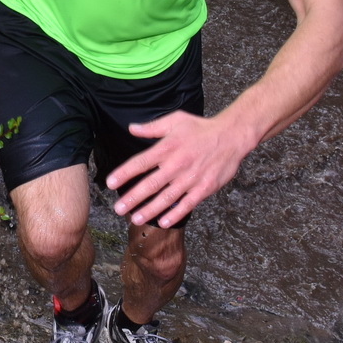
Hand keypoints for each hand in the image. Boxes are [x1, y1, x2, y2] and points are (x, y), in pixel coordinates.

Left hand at [104, 111, 255, 227]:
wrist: (231, 136)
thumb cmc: (201, 128)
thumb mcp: (175, 120)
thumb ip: (152, 127)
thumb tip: (132, 128)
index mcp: (168, 147)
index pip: (141, 162)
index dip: (125, 173)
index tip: (110, 182)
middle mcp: (177, 164)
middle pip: (151, 184)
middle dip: (133, 198)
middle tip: (118, 208)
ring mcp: (191, 178)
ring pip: (167, 197)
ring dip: (149, 209)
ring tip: (134, 218)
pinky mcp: (204, 188)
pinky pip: (187, 203)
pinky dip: (175, 213)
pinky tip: (162, 222)